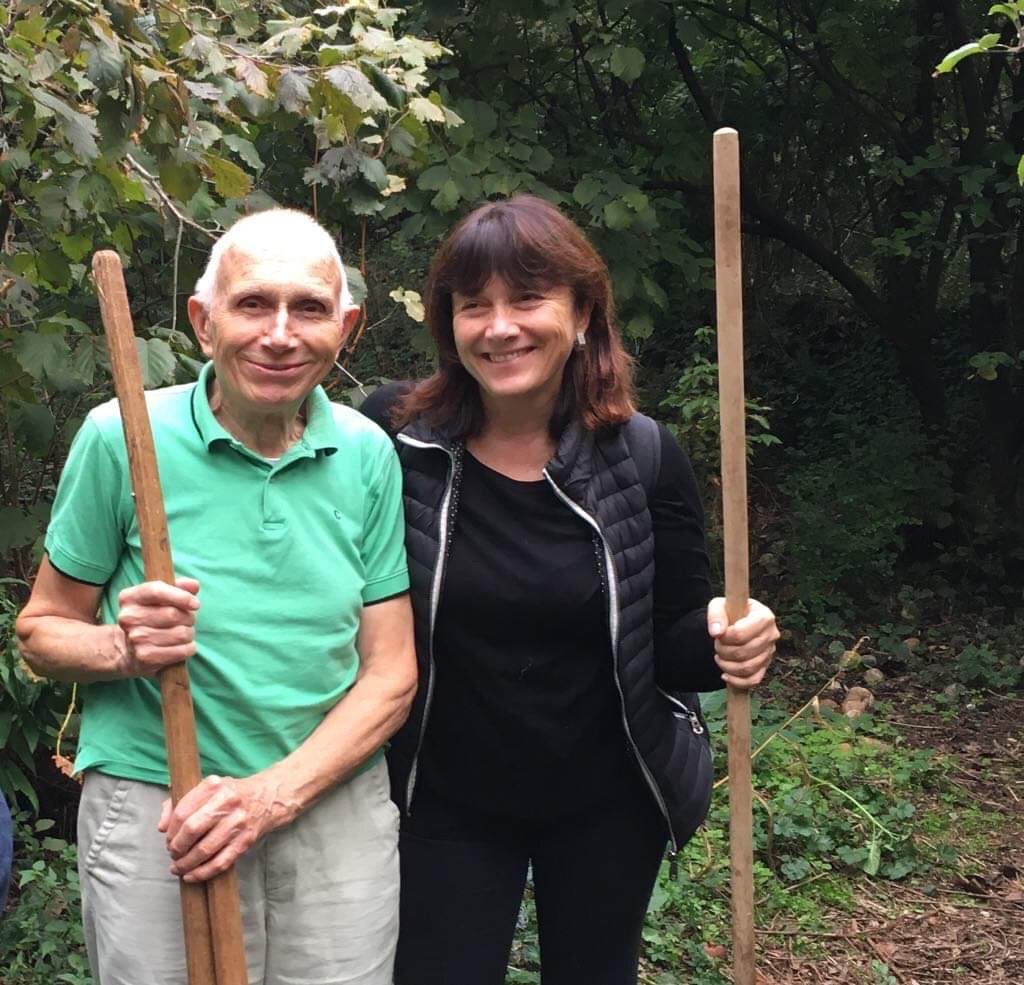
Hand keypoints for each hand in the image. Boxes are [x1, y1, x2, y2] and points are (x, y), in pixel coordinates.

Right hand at [114, 578, 199, 676]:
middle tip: (186, 621)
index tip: (196, 604)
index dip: (180, 596)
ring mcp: (135, 638)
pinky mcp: (145, 657)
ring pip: (181, 633)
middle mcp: (128, 618)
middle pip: (173, 614)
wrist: (128, 650)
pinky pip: (181, 651)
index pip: (156, 591)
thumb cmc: (152, 618)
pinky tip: (182, 646)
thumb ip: (179, 587)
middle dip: (188, 617)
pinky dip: (189, 648)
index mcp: (129, 598)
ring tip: (183, 634)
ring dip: (189, 634)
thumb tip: (194, 585)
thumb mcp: (160, 598)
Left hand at [158, 773, 291, 881]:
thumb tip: (161, 826)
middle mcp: (227, 801)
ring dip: (186, 863)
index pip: (182, 811)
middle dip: (176, 847)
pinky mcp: (246, 840)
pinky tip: (191, 876)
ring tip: (179, 867)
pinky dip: (202, 873)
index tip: (168, 838)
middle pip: (192, 829)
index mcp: (214, 785)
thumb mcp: (206, 789)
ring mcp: (238, 822)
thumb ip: (178, 803)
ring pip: (204, 849)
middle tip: (173, 853)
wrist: (266, 798)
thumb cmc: (229, 794)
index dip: (170, 830)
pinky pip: (220, 862)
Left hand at [707, 597, 778, 687]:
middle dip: (723, 651)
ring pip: (747, 668)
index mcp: (764, 616)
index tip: (718, 634)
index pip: (740, 634)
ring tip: (719, 656)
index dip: (724, 638)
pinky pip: (753, 680)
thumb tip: (716, 632)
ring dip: (727, 666)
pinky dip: (737, 681)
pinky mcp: (766, 665)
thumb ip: (716, 615)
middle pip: (743, 652)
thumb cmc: (729, 612)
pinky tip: (725, 674)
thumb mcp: (719, 605)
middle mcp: (771, 634)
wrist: (736, 622)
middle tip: (717, 646)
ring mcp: (770, 652)